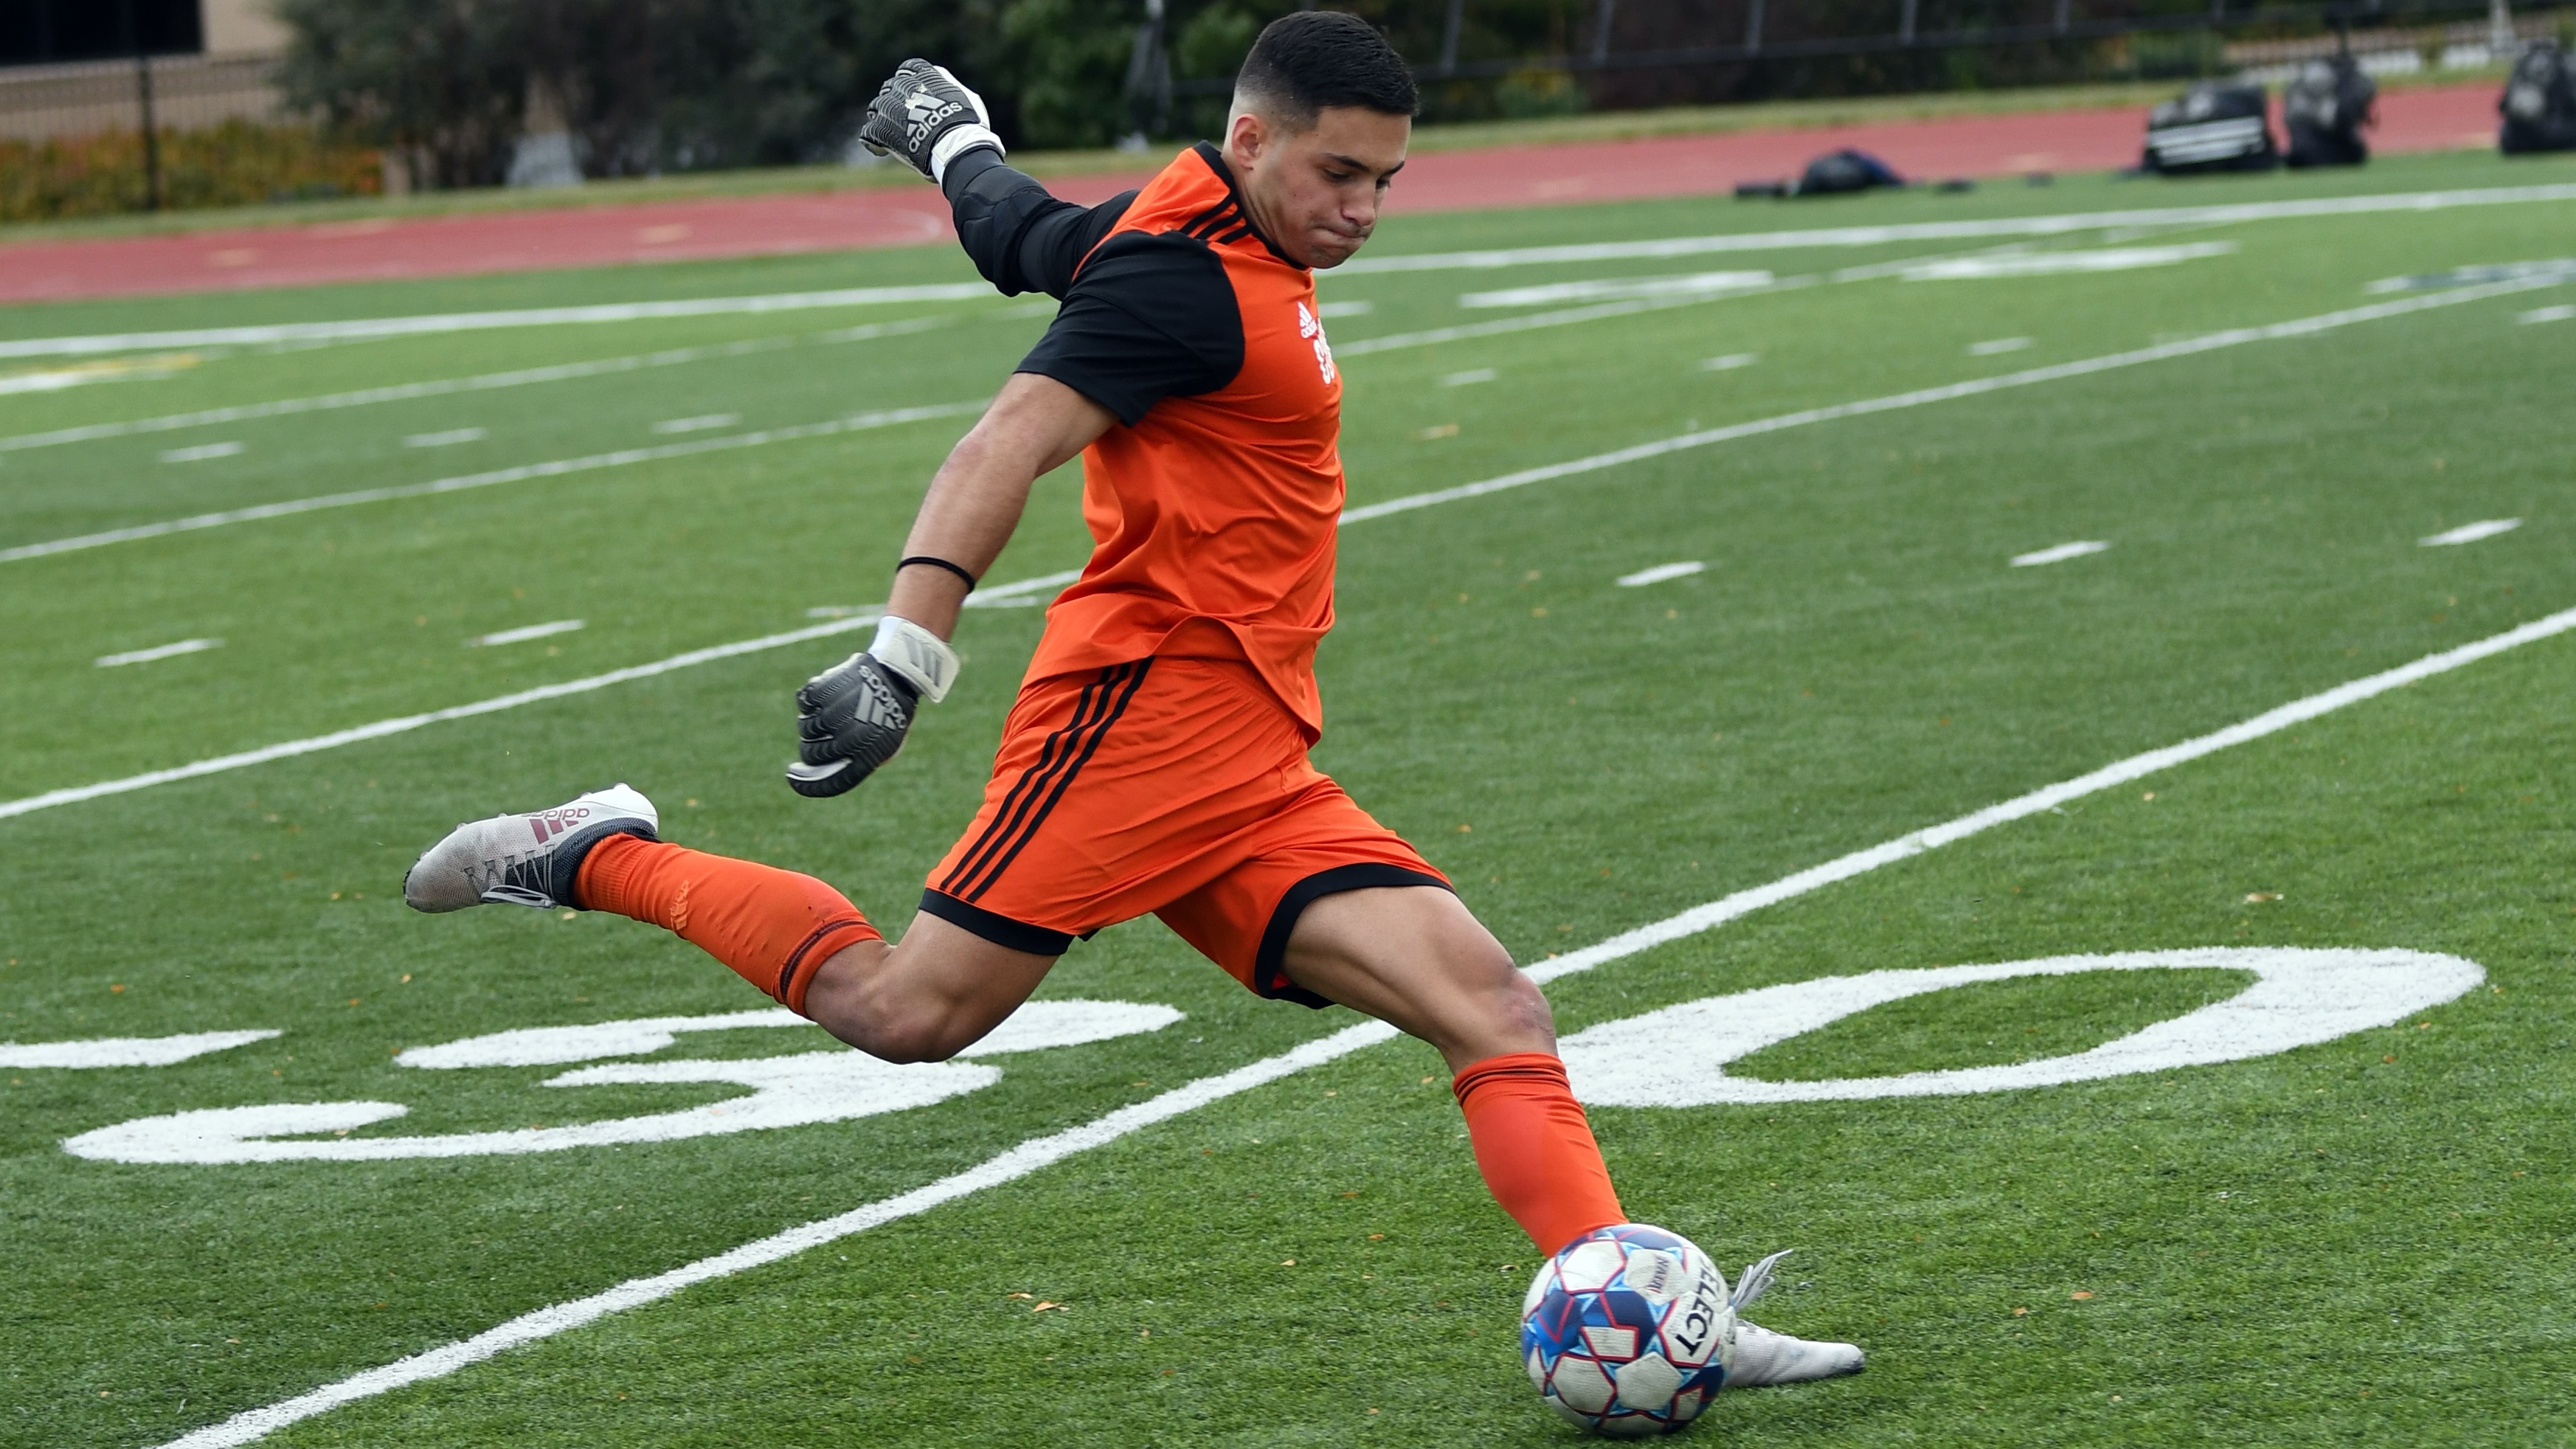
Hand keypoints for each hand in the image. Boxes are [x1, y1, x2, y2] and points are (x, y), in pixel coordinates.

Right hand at [787, 652, 919, 797]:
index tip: (792, 776)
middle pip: (811, 754)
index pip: (832, 782)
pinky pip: (803, 703)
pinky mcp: (825, 692)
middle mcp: (849, 739)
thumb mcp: (883, 745)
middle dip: (809, 748)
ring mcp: (835, 715)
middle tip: (817, 737)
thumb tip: (819, 771)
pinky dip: (809, 700)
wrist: (895, 675)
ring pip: (805, 728)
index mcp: (868, 757)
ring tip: (831, 711)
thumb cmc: (888, 713)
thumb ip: (856, 762)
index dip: (808, 785)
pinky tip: (825, 696)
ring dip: (811, 722)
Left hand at [858, 59, 1004, 182]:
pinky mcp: (882, 129)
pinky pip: (869, 132)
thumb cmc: (967, 123)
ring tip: (890, 134)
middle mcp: (903, 86)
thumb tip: (940, 79)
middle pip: (890, 88)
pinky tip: (881, 150)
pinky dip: (873, 140)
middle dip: (894, 101)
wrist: (955, 143)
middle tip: (902, 117)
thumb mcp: (965, 96)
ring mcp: (890, 106)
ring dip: (882, 118)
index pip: (908, 69)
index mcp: (924, 75)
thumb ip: (948, 85)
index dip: (908, 81)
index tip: (912, 93)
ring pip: (877, 108)